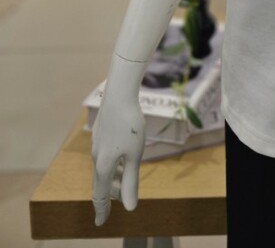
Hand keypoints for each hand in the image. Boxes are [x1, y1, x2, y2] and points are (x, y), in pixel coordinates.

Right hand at [91, 91, 145, 225]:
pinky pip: (105, 155)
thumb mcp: (134, 156)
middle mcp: (96, 156)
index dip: (102, 210)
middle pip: (101, 181)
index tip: (101, 223)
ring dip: (113, 178)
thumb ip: (131, 181)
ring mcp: (97, 143)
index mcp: (103, 165)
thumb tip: (130, 207)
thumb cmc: (130, 125)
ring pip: (104, 167)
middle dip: (109, 194)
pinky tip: (121, 159)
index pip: (100, 194)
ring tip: (123, 182)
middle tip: (117, 203)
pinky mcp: (101, 132)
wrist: (119, 94)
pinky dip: (113, 164)